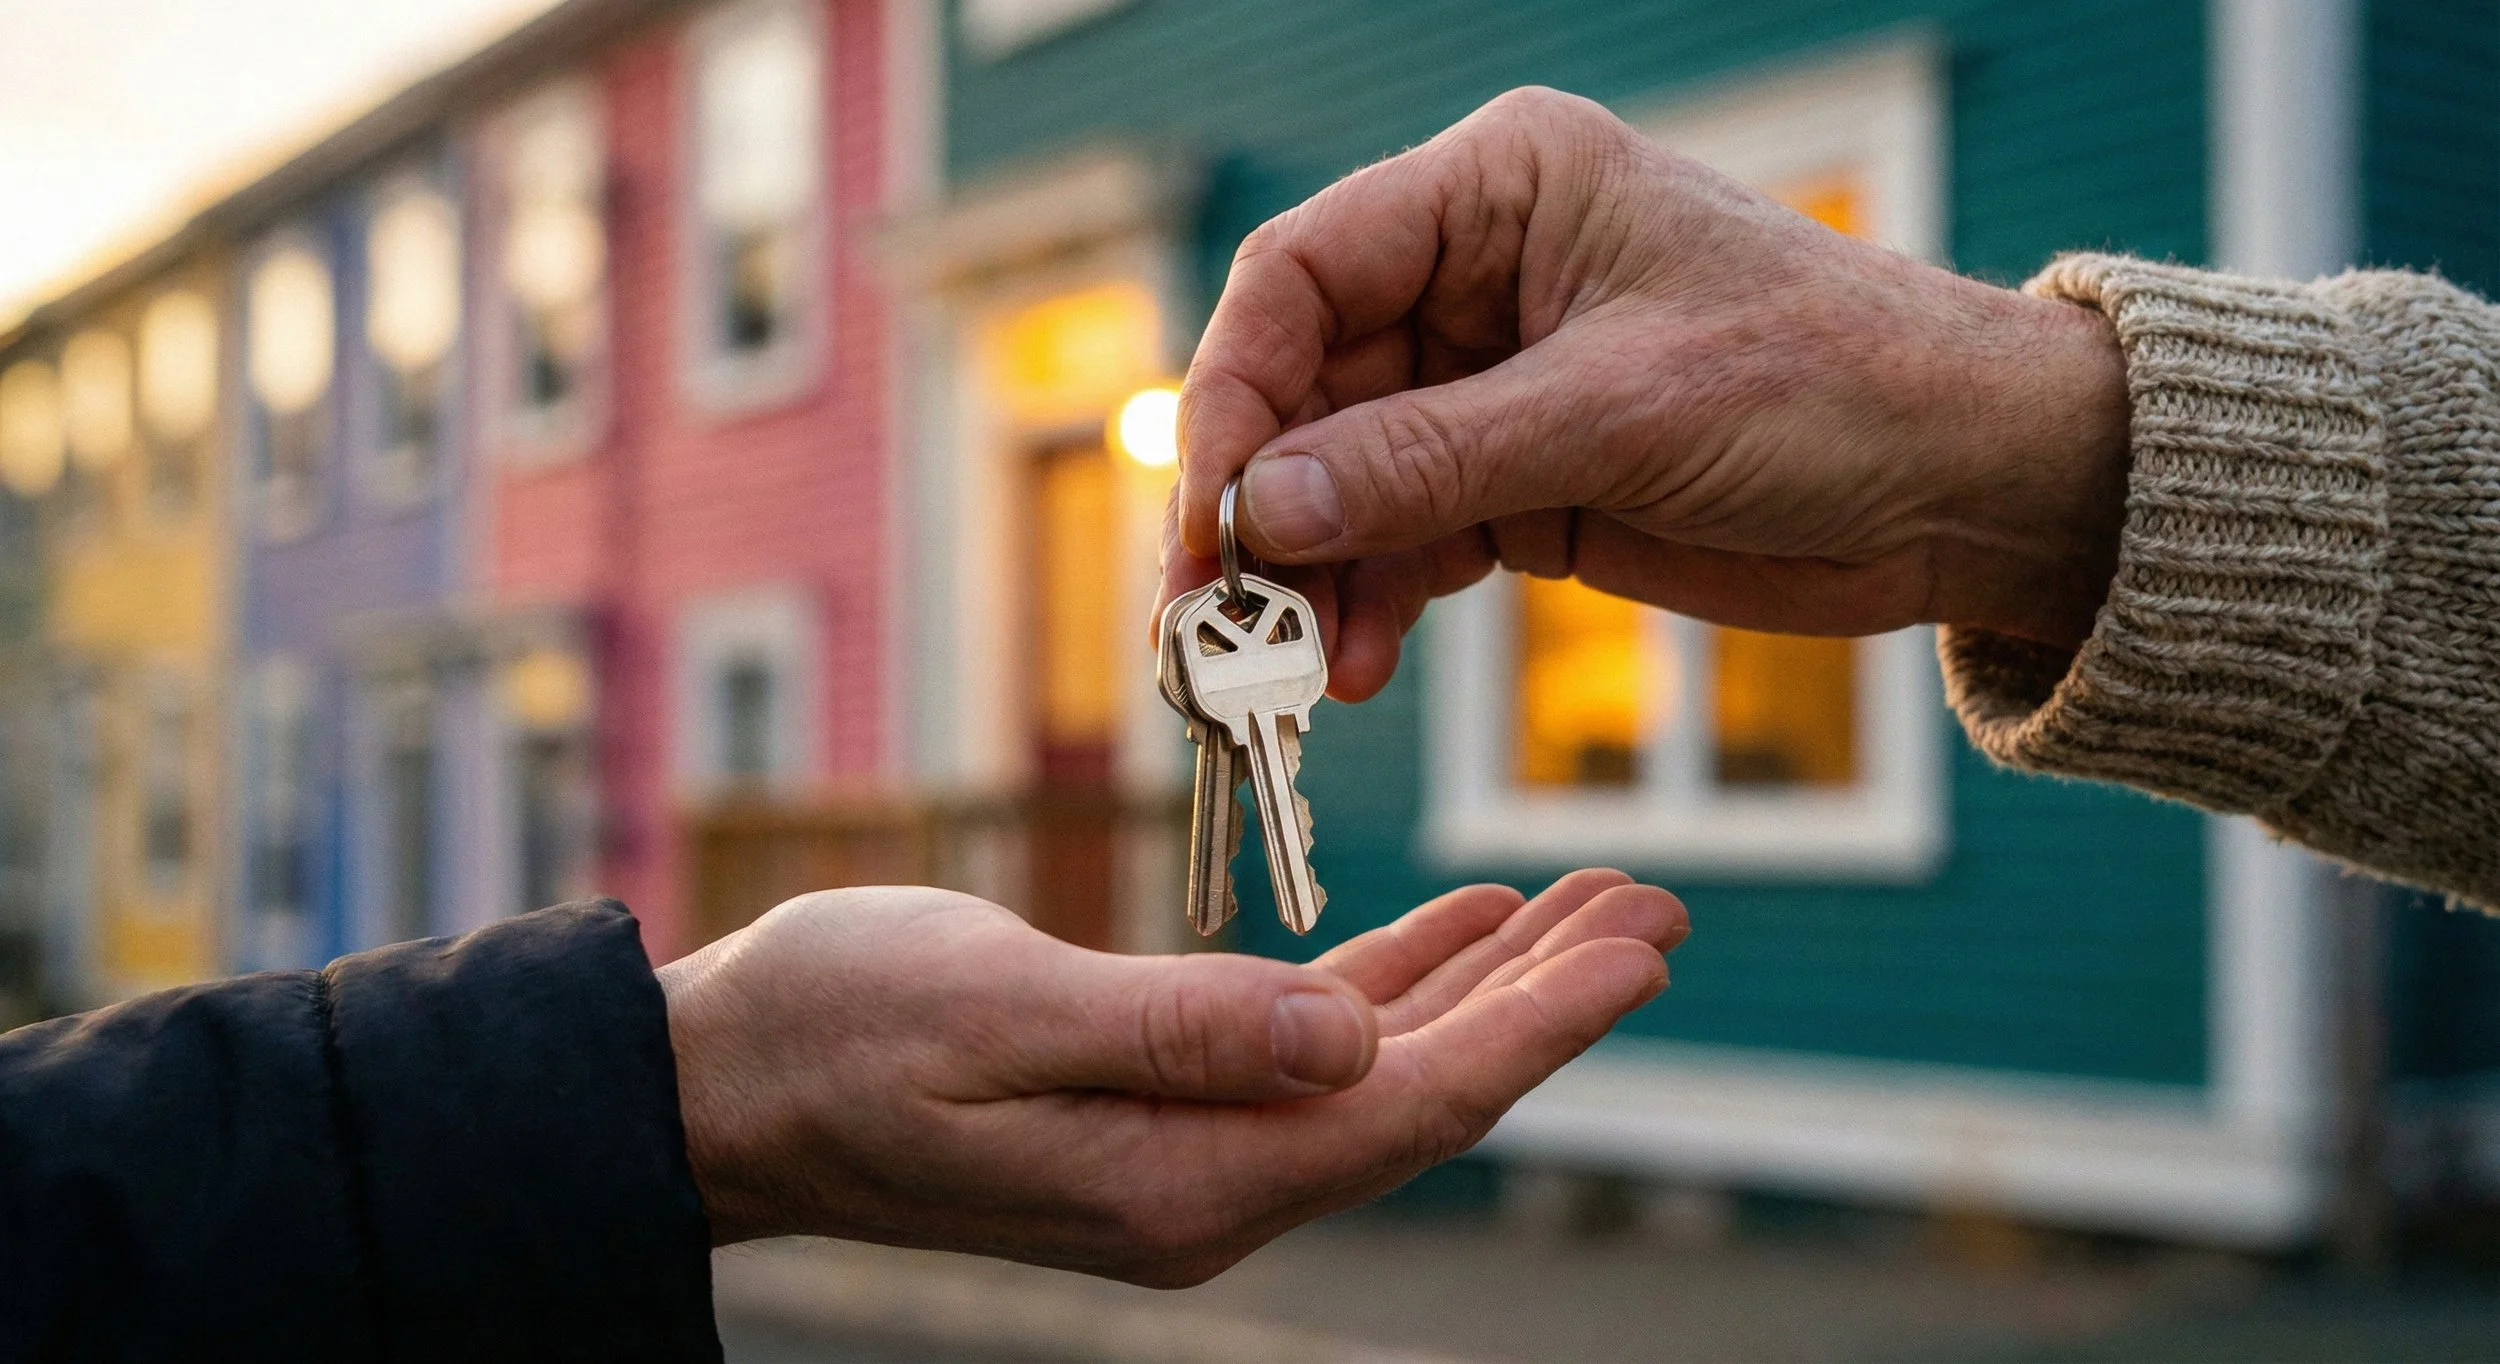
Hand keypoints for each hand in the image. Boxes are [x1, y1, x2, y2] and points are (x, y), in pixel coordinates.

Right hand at [658, 870, 1685, 1284]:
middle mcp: (1209, 1186)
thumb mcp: (997, 1013)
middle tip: (1656, 909)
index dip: (1536, 1027)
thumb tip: (1353, 1043)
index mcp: (1186, 1178)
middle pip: (1424, 1091)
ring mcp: (1187, 1150)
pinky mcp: (1157, 1101)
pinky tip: (1453, 933)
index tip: (1637, 947)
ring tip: (1589, 906)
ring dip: (1487, 985)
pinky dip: (1391, 981)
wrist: (719, 1081)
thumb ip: (1183, 1030)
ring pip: (1381, 1065)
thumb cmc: (832, 1031)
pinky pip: (1310, 1046)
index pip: (1408, 1105)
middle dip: (1547, 1002)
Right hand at [1162, 86, 2131, 701]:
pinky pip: (1408, 539)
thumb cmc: (1834, 386)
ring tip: (1291, 669)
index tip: (1210, 517)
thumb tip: (1263, 509)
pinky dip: (1374, 602)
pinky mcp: (1525, 481)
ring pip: (1346, 477)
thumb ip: (1432, 461)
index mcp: (1501, 189)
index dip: (1236, 393)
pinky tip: (1356, 663)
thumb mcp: (1621, 416)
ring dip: (1311, 574)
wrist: (1970, 486)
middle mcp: (1479, 275)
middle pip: (1306, 385)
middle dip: (1263, 507)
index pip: (1305, 273)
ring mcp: (1496, 384)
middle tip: (1218, 625)